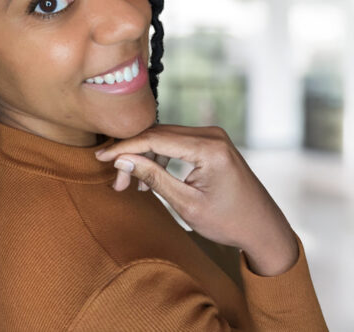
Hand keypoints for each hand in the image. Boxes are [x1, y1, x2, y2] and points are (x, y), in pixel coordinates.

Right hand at [95, 124, 297, 274]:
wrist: (263, 228)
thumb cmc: (228, 221)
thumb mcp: (185, 204)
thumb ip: (153, 177)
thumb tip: (122, 160)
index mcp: (208, 148)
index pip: (155, 138)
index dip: (124, 147)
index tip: (101, 156)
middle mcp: (211, 134)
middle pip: (158, 134)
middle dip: (132, 154)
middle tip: (116, 181)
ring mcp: (212, 137)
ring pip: (164, 137)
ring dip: (144, 156)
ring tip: (131, 184)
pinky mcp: (211, 143)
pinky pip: (176, 142)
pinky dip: (159, 157)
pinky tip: (149, 177)